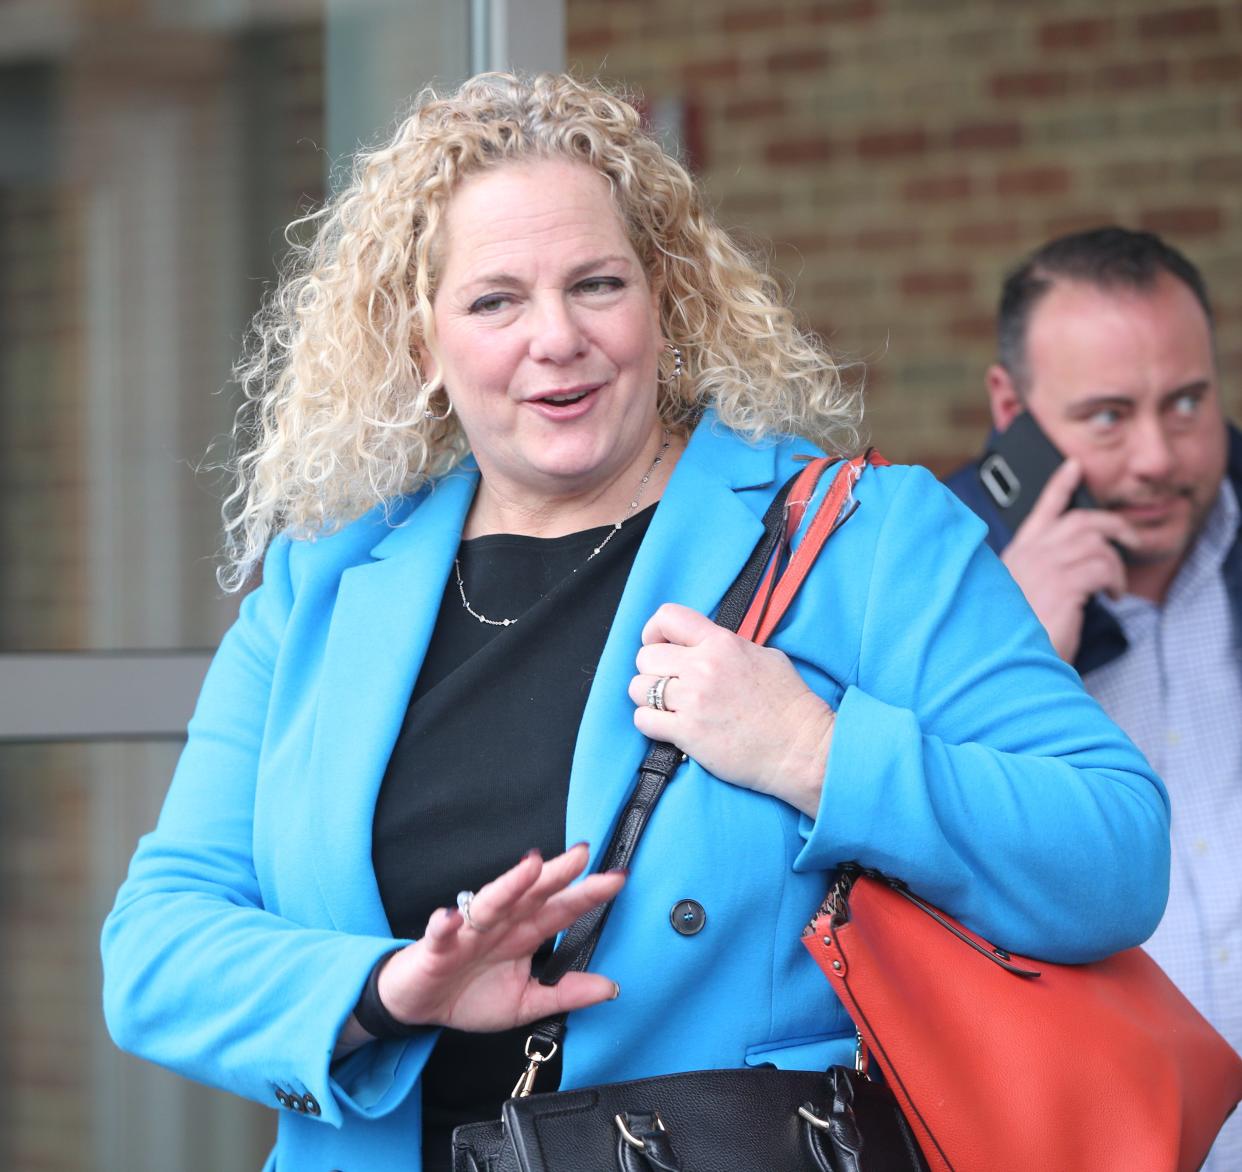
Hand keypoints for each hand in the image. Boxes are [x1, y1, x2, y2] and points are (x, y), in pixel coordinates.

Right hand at [370, 844, 624, 1035]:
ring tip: (531, 866)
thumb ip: (566, 993)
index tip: (618, 878)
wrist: (419, 1005)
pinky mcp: (436, 948)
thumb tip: (612, 989)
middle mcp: (500, 925)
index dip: (588, 894)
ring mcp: (469, 932)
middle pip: (532, 893)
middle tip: (582, 852)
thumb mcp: (526, 1002)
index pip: (561, 910)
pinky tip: (450, 917)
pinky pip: (440, 933)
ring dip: (509, 884)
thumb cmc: (470, 995)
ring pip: (491, 903)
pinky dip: (444, 924)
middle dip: (557, 873)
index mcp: (523, 935)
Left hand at [628, 603, 834, 815]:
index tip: (660, 645)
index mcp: (722, 643)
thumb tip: (707, 645)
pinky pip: (643, 720)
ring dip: (650, 698)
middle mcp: (703, 667)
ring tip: (670, 707)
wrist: (803, 749)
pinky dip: (651, 724)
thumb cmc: (791, 706)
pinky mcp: (688, 733)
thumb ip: (729, 646)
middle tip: (670, 684)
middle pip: (645, 656)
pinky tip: (670, 727)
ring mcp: (693, 700)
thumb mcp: (765, 656)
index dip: (655, 631)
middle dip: (653, 670)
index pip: (668, 617)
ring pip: (638, 688)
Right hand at [1001, 459, 1138, 661]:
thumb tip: (1063, 570)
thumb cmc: (1013, 637)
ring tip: (1115, 586)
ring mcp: (1045, 567)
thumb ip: (1034, 577)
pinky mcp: (1063, 584)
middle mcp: (1029, 556)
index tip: (1073, 467)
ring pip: (1097, 543)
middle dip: (1112, 524)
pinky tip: (1111, 596)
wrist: (1004, 663)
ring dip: (1116, 563)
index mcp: (1016, 557)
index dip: (1059, 485)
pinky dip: (1115, 579)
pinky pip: (1104, 566)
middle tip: (1129, 539)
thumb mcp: (1018, 600)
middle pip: (1080, 520)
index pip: (1041, 510)